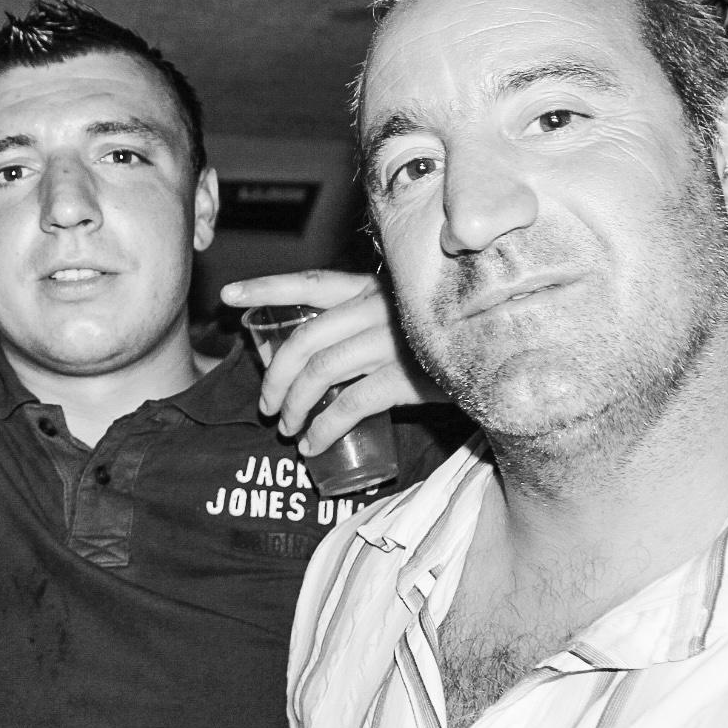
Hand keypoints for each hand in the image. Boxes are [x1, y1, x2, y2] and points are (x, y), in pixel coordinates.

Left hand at [220, 269, 447, 455]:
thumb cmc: (445, 340)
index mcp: (371, 290)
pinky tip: (313, 444)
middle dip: (275, 375)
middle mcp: (377, 308)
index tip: (228, 296)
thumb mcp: (402, 320)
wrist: (499, 358)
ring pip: (319, 372)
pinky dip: (324, 427)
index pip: (309, 283)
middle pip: (304, 339)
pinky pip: (349, 405)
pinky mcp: (406, 377)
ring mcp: (391, 341)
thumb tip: (314, 360)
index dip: (265, 288)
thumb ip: (364, 327)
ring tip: (286, 429)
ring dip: (294, 405)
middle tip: (266, 406)